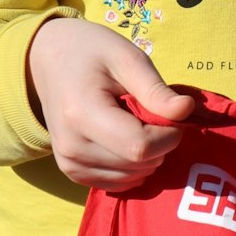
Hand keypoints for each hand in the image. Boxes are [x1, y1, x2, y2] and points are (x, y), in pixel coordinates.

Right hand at [26, 17, 194, 189]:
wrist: (49, 60)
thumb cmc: (92, 52)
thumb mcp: (128, 59)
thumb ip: (156, 90)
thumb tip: (186, 111)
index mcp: (83, 114)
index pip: (140, 147)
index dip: (169, 136)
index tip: (173, 114)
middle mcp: (71, 147)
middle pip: (138, 165)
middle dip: (160, 143)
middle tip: (152, 113)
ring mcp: (69, 164)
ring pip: (132, 177)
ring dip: (147, 156)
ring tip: (135, 122)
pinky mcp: (72, 173)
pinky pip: (118, 183)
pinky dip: (133, 166)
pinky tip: (127, 139)